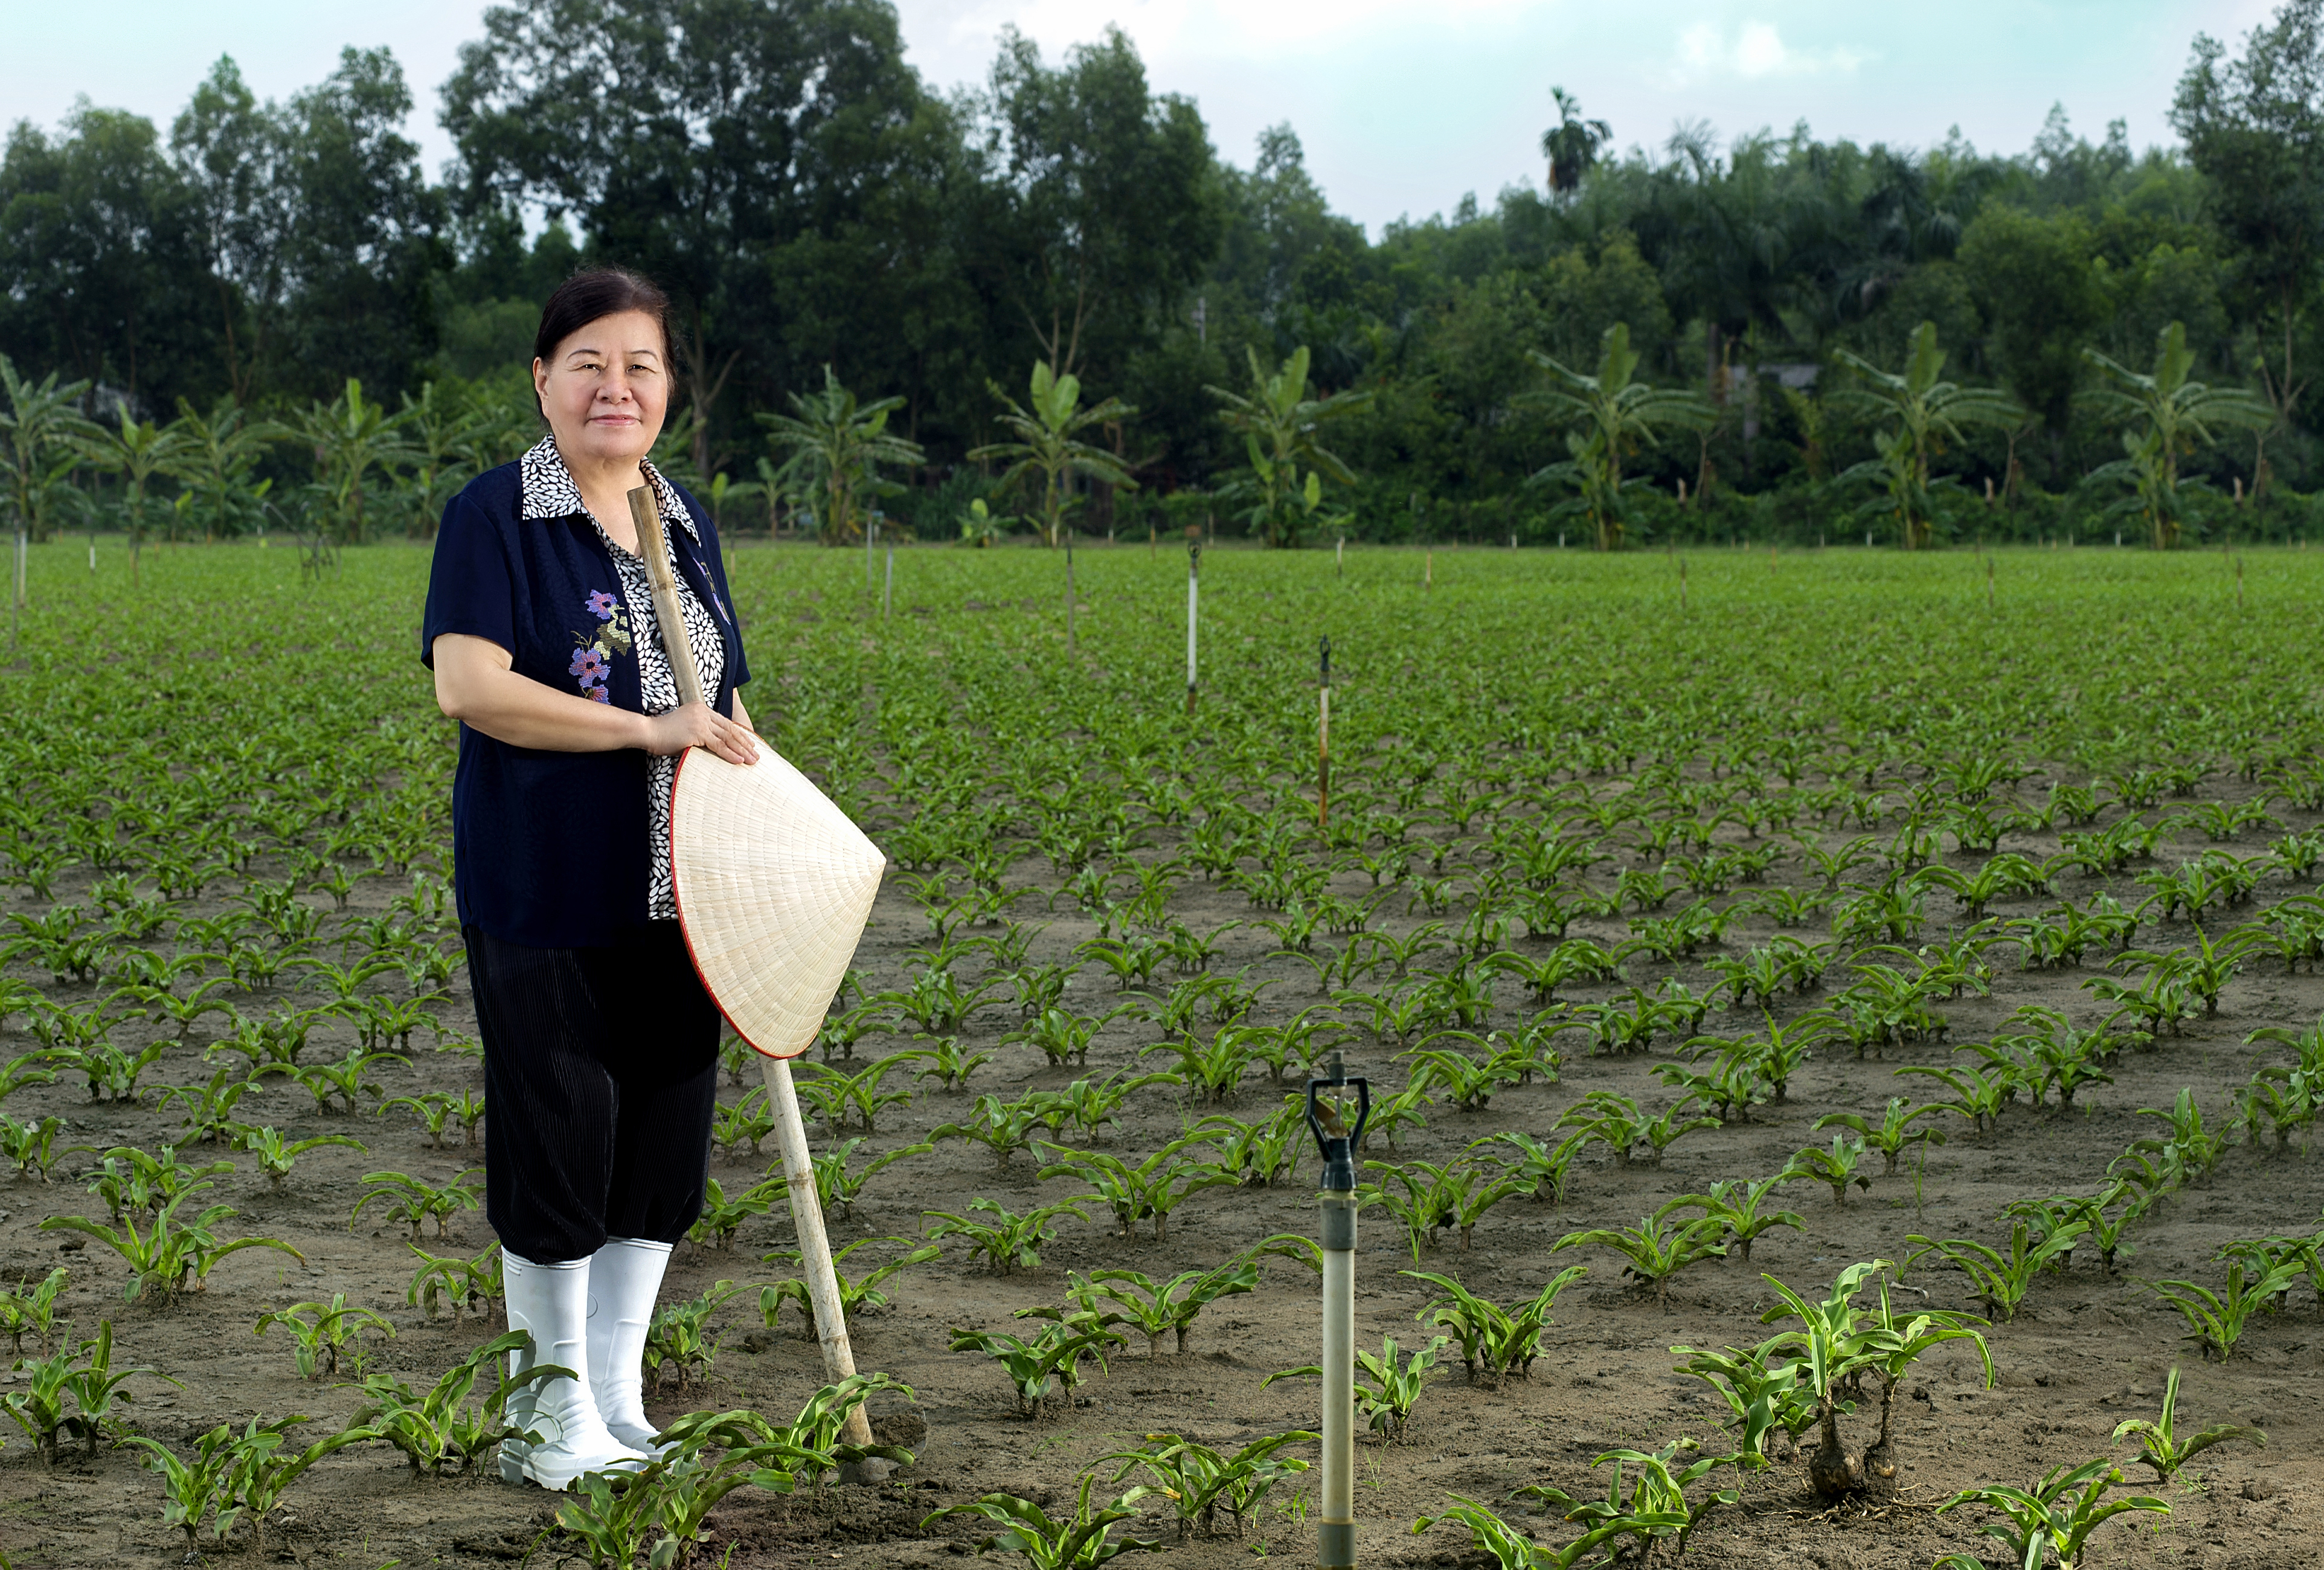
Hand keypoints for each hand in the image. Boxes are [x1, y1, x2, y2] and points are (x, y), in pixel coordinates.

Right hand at [640, 702, 759, 764]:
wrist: (648, 732)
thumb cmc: (664, 735)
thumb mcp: (687, 730)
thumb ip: (702, 734)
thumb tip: (717, 747)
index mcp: (702, 708)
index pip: (726, 723)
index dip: (740, 735)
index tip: (750, 746)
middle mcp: (703, 712)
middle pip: (730, 729)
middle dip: (745, 743)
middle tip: (756, 755)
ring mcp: (700, 720)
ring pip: (727, 737)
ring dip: (741, 750)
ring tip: (752, 761)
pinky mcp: (697, 731)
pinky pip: (717, 745)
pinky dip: (729, 754)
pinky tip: (739, 761)